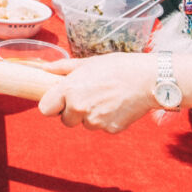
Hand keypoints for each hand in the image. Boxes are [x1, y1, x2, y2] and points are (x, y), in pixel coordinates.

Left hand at [38, 53, 158, 132]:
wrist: (146, 79)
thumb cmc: (116, 67)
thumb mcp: (87, 62)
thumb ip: (63, 68)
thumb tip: (45, 69)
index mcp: (69, 90)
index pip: (45, 109)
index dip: (52, 105)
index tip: (59, 100)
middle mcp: (79, 108)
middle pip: (65, 120)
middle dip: (72, 111)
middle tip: (87, 96)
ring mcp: (95, 121)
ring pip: (84, 124)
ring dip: (90, 116)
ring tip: (104, 98)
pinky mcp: (110, 129)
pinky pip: (102, 127)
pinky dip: (106, 119)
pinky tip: (115, 105)